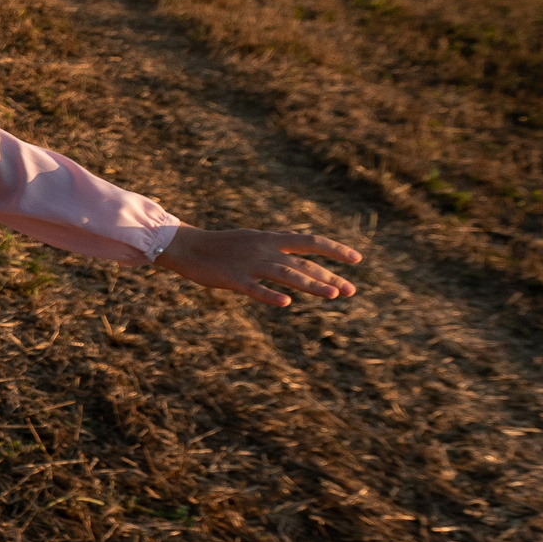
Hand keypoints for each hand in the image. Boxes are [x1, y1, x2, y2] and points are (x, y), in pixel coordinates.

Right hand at [152, 226, 361, 307]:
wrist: (186, 246)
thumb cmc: (221, 245)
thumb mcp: (253, 240)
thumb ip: (276, 246)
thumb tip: (299, 247)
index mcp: (271, 239)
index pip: (310, 241)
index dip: (334, 249)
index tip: (356, 259)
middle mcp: (265, 249)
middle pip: (303, 263)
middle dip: (329, 276)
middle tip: (351, 291)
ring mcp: (249, 264)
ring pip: (286, 275)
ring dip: (312, 284)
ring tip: (333, 295)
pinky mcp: (233, 279)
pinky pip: (254, 288)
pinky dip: (269, 295)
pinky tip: (286, 302)